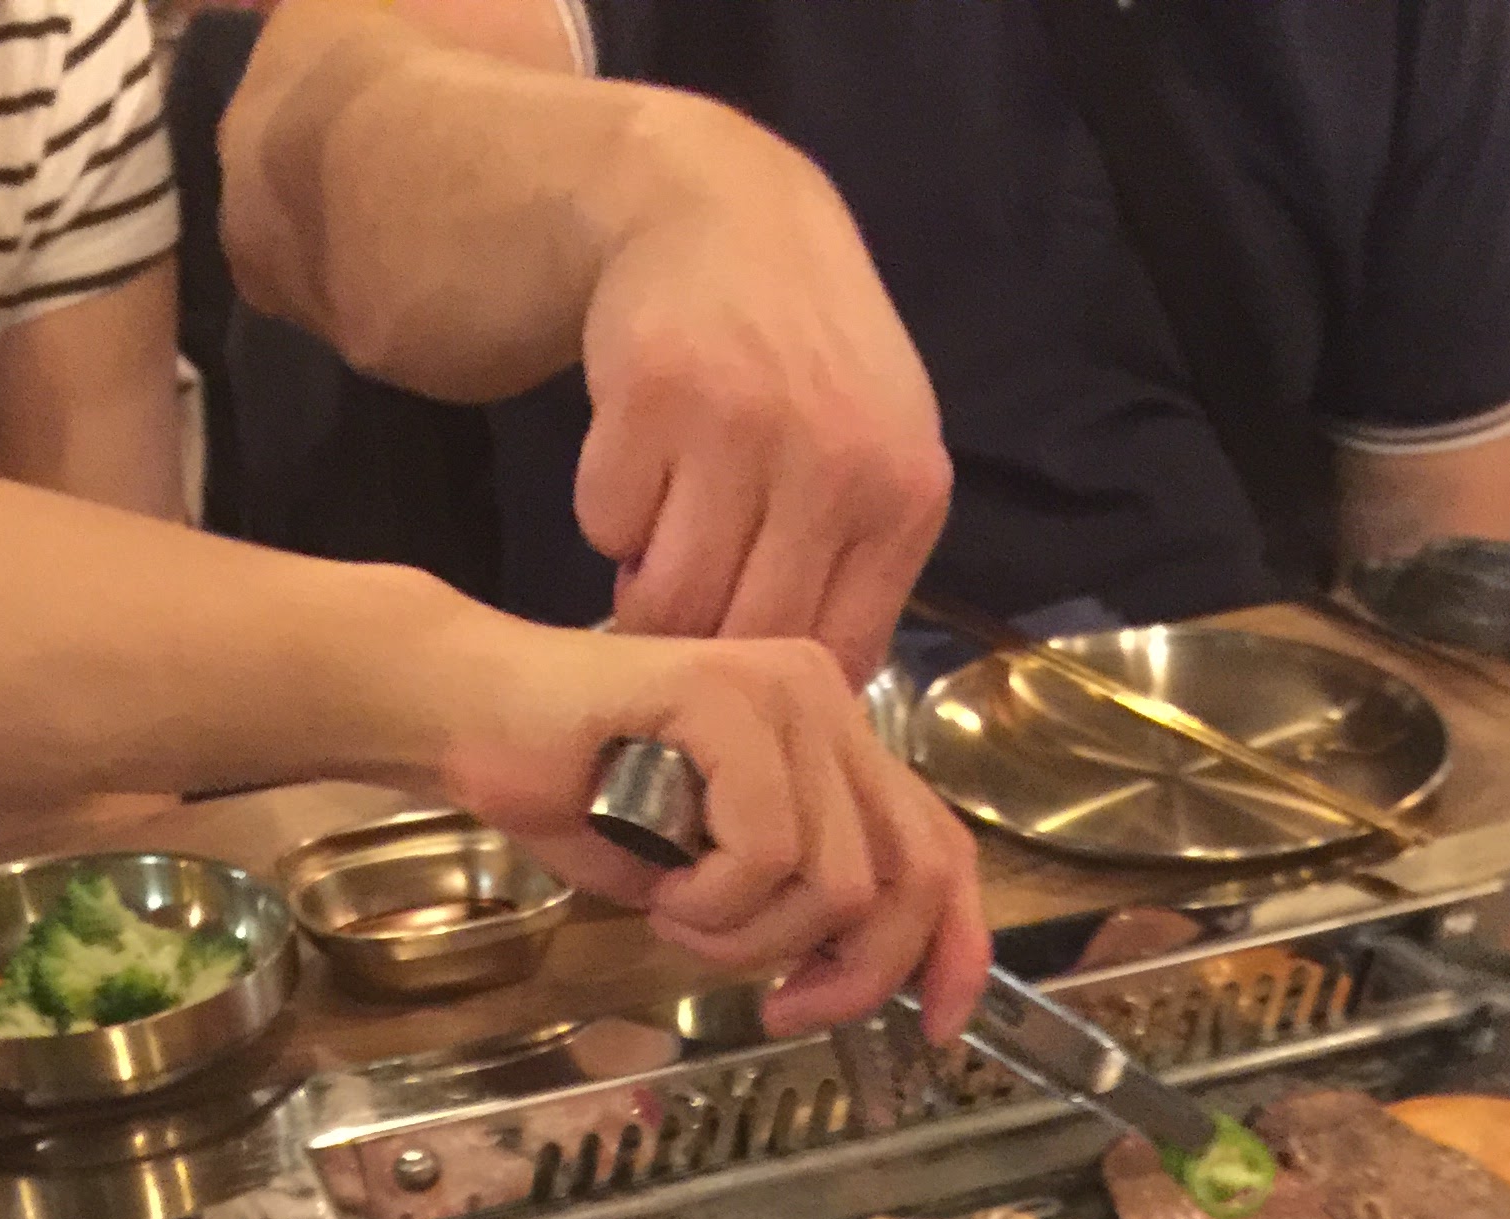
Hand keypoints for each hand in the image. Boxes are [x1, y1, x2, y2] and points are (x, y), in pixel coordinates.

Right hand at [437, 623, 987, 1041]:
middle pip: (911, 876)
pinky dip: (710, 900)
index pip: (940, 848)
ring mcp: (783, 691)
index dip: (956, 947)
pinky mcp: (727, 696)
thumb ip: (797, 906)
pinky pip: (765, 851)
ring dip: (748, 939)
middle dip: (855, 975)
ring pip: (835, 882)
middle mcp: (826, 703)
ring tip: (679, 913)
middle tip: (783, 1010)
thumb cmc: (581, 798)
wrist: (470, 720)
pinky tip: (657, 881)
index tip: (939, 1027)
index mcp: (836, 741)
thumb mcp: (717, 877)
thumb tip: (860, 977)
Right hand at [576, 103, 951, 688]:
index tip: (739, 673)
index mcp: (904, 497)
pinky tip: (639, 467)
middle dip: (698, 647)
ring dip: (645, 589)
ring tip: (662, 539)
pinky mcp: (652, 393)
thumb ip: (857, 575)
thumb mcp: (876, 457)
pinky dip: (608, 516)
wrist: (726, 212)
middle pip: (741, 642)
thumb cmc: (809, 358)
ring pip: (667, 600)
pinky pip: (605, 525)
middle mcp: (836, 464)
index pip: (834, 659)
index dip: (774, 687)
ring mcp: (743, 425)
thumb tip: (808, 714)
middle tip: (682, 607)